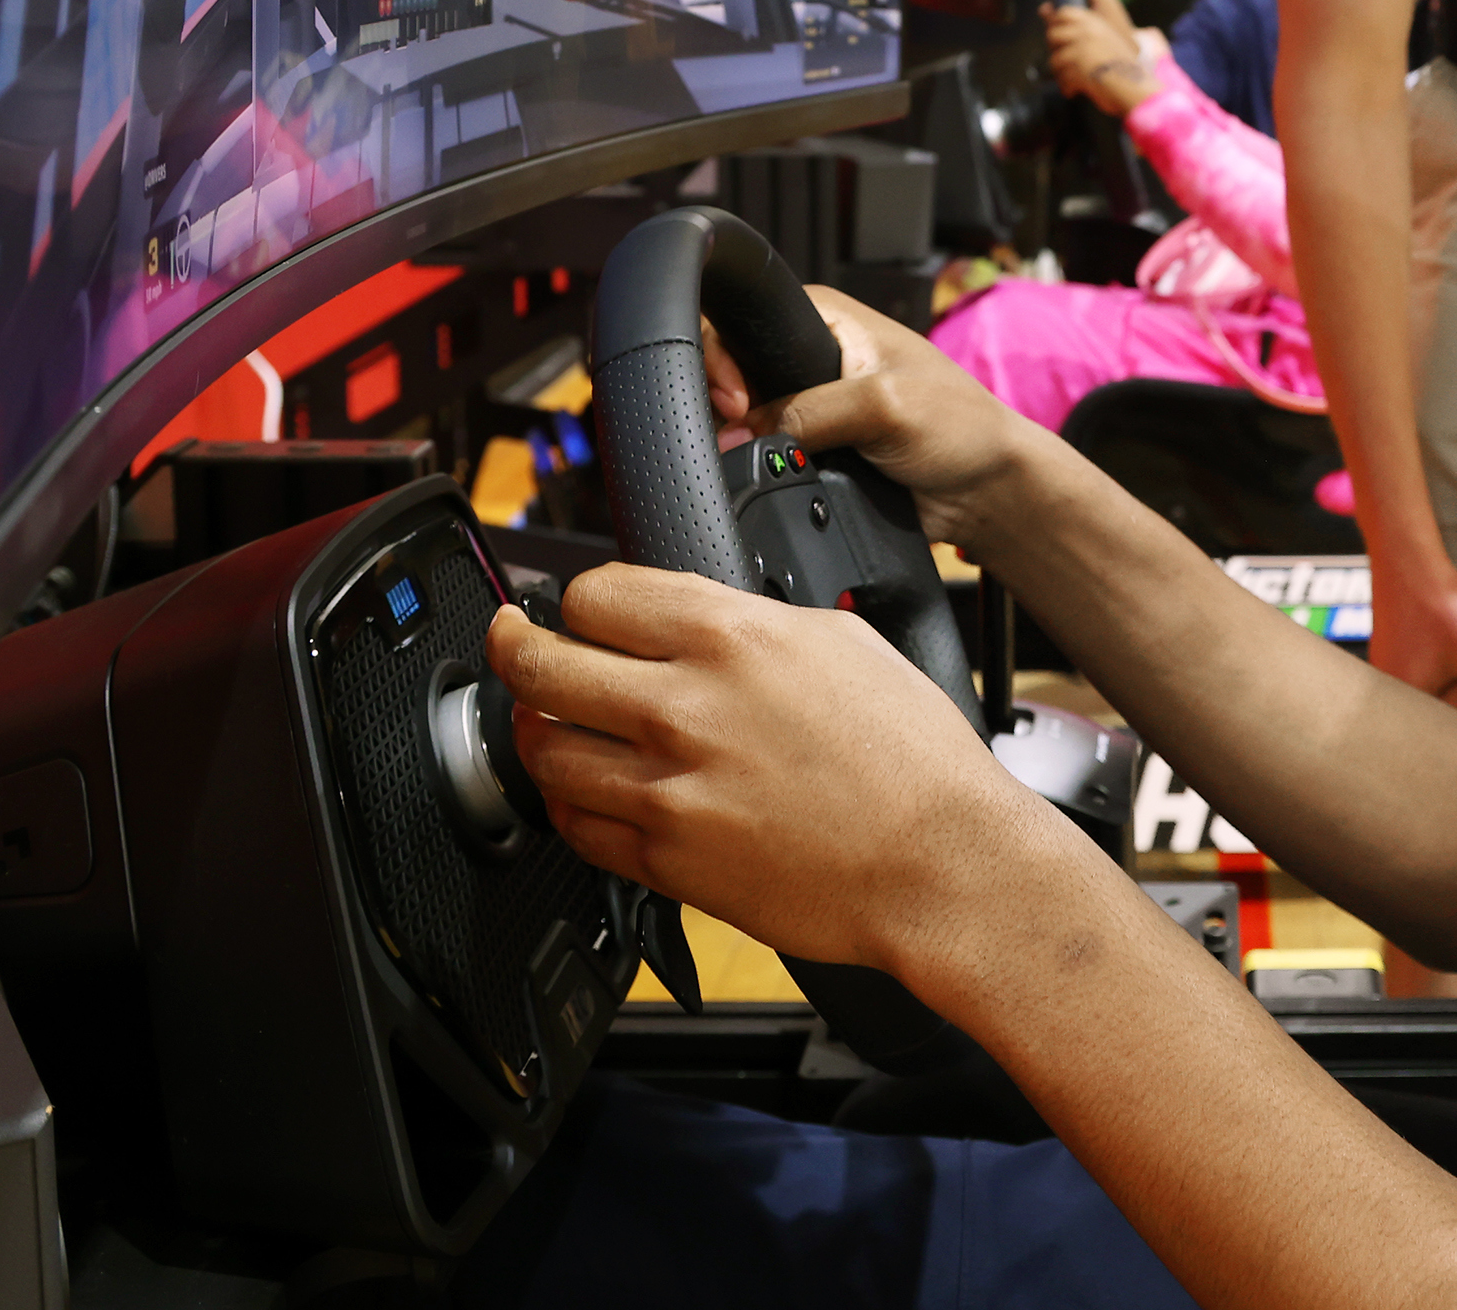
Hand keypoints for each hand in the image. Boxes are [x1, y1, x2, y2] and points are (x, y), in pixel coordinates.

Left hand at [487, 568, 1069, 976]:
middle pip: (541, 663)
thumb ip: (749, 622)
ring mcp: (668, 787)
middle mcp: (684, 705)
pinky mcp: (667, 859)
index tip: (576, 611)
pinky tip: (584, 793)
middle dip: (517, 650)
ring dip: (538, 733)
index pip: (594, 595)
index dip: (579, 601)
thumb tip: (695, 620)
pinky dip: (568, 805)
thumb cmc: (913, 758)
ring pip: (544, 748)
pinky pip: (577, 826)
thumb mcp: (841, 641)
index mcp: (729, 635)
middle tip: (515, 648)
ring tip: (548, 727)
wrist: (941, 861)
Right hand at [699, 287, 1052, 554]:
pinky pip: (769, 459)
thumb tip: (746, 433)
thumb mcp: (884, 405)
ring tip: (761, 459)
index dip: (723, 357)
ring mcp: (810, 407)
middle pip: (734, 372)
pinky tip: (774, 478)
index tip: (736, 401)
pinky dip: (765, 470)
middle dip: (728, 406)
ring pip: (746, 422)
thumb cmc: (962, 427)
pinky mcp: (814, 451)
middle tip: (743, 432)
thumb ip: (810, 412)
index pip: (744, 319)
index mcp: (825, 320)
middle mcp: (811, 358)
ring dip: (747, 443)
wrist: (986, 490)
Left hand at [1041, 0, 1154, 115]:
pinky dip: (1068, 87)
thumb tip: (1044, 10)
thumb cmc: (1122, 65)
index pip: (1064, 12)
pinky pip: (1062, 79)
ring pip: (1055, 60)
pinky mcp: (1077, 71)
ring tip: (1077, 79)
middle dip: (1057, 49)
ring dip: (1063, 72)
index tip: (1060, 37)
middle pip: (1053, 34)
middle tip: (1070, 62)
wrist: (1135, 86)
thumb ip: (1083, 29)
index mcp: (1094, 23)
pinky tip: (1077, 90)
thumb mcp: (1107, 38)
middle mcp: (1085, 33)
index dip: (1056, 23)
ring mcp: (1080, 51)